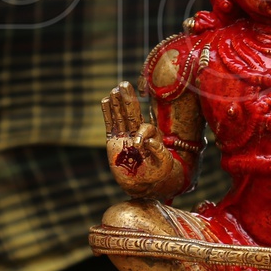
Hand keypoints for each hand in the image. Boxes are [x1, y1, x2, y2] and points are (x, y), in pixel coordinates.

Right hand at [101, 81, 175, 195]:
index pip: (145, 128)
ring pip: (120, 116)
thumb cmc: (155, 175)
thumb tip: (150, 140)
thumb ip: (159, 152)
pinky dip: (108, 112)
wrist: (141, 185)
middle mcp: (137, 132)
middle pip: (132, 112)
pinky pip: (110, 124)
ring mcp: (124, 136)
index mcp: (151, 136)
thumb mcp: (164, 165)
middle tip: (124, 84)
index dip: (141, 133)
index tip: (138, 144)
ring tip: (115, 89)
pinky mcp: (113, 141)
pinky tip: (106, 100)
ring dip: (118, 103)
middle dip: (128, 99)